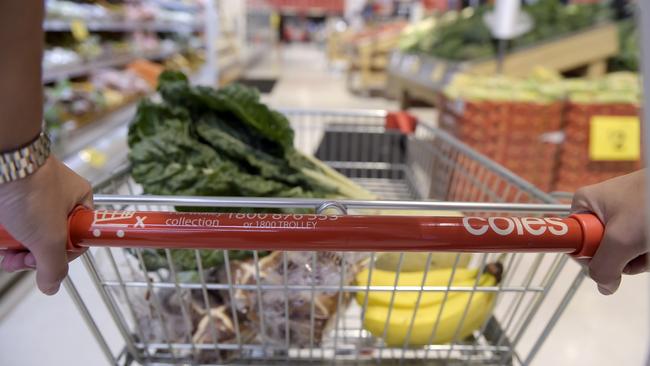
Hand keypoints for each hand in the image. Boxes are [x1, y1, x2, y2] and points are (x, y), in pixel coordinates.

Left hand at [0, 157, 92, 294]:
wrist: (2, 158)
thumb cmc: (31, 189)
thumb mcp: (49, 237)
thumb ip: (54, 267)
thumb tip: (51, 287)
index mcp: (80, 200)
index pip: (76, 238)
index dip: (58, 256)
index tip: (41, 263)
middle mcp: (58, 194)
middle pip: (46, 236)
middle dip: (28, 254)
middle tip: (14, 260)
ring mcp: (32, 191)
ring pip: (25, 229)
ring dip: (12, 245)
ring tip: (1, 249)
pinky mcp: (11, 189)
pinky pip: (10, 218)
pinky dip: (2, 231)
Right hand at [572, 170, 646, 294]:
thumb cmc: (649, 201)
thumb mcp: (620, 239)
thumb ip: (604, 268)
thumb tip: (603, 287)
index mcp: (584, 203)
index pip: (574, 240)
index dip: (590, 254)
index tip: (609, 253)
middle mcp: (599, 208)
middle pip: (601, 248)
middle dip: (622, 257)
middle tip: (636, 250)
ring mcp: (621, 215)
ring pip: (623, 250)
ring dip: (639, 256)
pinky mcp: (638, 221)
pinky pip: (637, 245)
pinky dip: (647, 250)